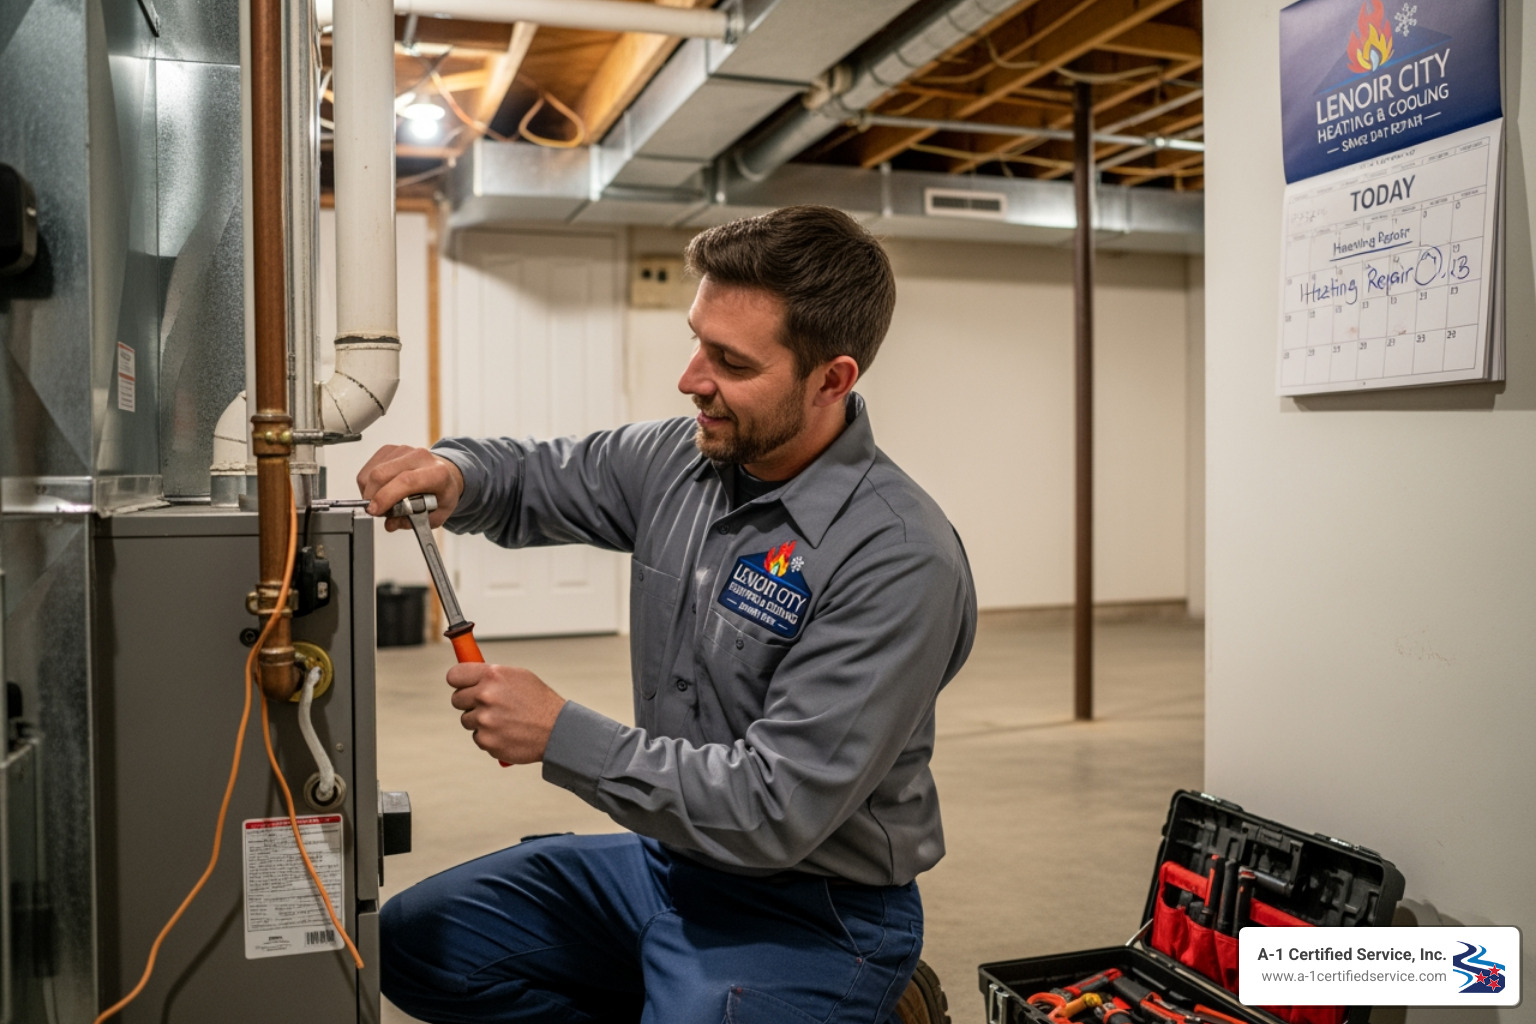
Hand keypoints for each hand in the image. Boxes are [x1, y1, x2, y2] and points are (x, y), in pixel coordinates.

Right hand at [356, 445, 464, 530]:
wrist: (444, 473)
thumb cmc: (441, 493)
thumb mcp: (437, 514)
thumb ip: (414, 522)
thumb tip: (390, 523)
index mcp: (437, 473)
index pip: (406, 481)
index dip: (386, 496)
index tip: (375, 511)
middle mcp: (420, 457)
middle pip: (382, 474)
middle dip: (372, 497)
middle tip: (376, 511)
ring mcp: (403, 450)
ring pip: (371, 472)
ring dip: (369, 491)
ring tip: (383, 500)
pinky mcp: (389, 449)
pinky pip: (368, 468)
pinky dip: (368, 483)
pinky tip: (381, 489)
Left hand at [446, 662, 567, 764]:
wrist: (557, 730)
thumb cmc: (539, 701)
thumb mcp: (518, 677)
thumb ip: (491, 675)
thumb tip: (469, 676)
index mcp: (492, 676)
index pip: (454, 675)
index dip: (458, 681)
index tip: (462, 685)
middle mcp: (485, 696)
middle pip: (456, 699)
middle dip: (468, 702)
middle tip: (487, 704)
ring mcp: (484, 720)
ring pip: (466, 720)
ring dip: (479, 721)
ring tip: (503, 720)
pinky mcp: (486, 740)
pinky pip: (477, 737)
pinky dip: (489, 737)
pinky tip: (507, 732)